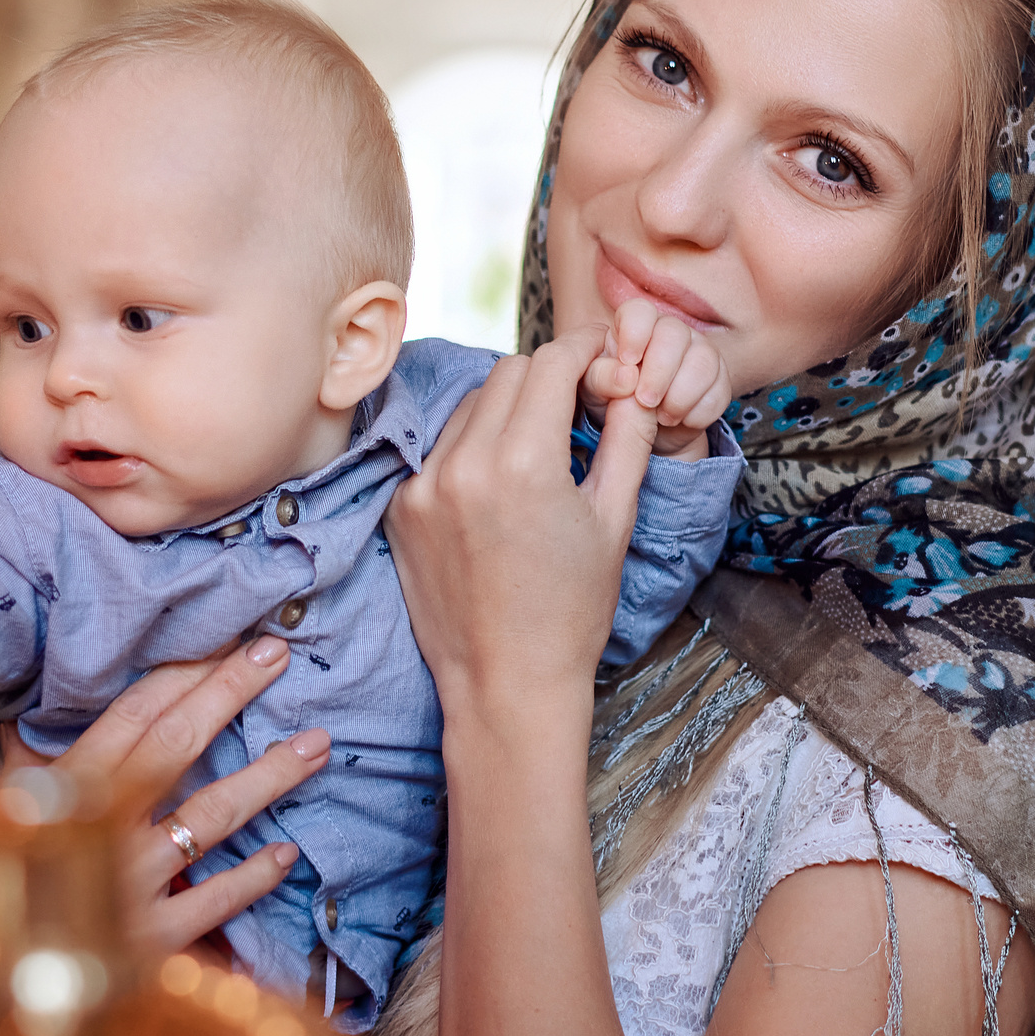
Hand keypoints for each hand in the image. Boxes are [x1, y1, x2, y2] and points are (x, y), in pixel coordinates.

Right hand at [0, 635, 329, 959]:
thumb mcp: (4, 813)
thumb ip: (30, 761)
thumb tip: (33, 708)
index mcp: (63, 789)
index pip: (134, 714)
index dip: (185, 673)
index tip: (232, 641)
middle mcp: (97, 828)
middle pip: (176, 746)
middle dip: (229, 693)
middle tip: (278, 654)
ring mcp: (128, 885)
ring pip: (211, 817)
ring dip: (269, 777)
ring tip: (317, 746)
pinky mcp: (150, 942)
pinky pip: (214, 900)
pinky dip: (252, 875)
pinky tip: (287, 851)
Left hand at [389, 328, 654, 748]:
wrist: (506, 683)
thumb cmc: (572, 610)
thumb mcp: (614, 519)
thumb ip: (627, 438)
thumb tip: (634, 382)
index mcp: (525, 463)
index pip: (549, 363)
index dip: (581, 352)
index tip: (598, 359)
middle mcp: (465, 464)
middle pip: (507, 373)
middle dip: (546, 378)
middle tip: (575, 403)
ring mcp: (424, 485)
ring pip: (469, 405)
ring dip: (506, 409)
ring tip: (536, 447)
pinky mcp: (400, 507)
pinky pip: (438, 447)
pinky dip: (470, 446)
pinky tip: (496, 481)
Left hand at [581, 299, 731, 459]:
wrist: (643, 434)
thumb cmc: (613, 402)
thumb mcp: (594, 391)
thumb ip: (600, 377)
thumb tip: (624, 374)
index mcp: (634, 327)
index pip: (639, 311)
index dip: (635, 333)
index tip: (628, 361)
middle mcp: (669, 332)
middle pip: (675, 333)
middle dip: (659, 371)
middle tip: (644, 401)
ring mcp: (698, 353)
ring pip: (704, 359)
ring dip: (681, 394)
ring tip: (662, 417)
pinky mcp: (719, 380)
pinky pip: (720, 389)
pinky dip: (699, 412)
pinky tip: (680, 421)